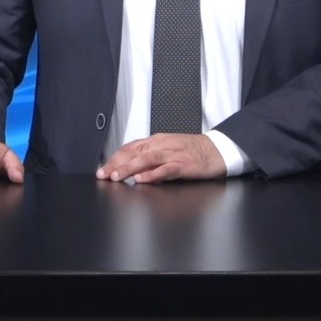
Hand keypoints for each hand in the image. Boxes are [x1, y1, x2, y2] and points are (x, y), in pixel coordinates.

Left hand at [96, 133, 225, 183]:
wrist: (218, 149)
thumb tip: (130, 168)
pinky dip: (152, 174)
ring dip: (129, 168)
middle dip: (116, 164)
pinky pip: (165, 169)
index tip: (102, 170)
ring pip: (146, 159)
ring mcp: (173, 154)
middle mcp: (162, 145)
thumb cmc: (193, 150)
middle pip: (134, 152)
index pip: (129, 148)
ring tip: (117, 177)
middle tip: (103, 174)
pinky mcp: (184, 164)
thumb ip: (150, 157)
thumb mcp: (167, 149)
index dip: (114, 158)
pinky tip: (142, 179)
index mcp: (156, 141)